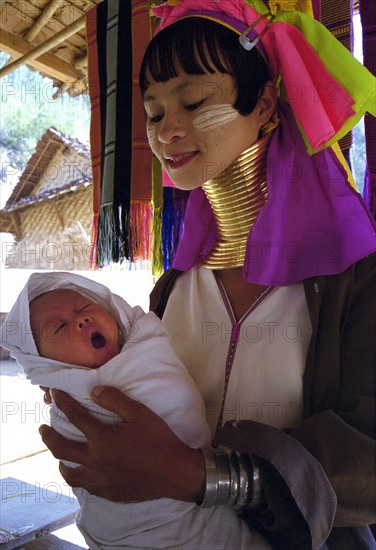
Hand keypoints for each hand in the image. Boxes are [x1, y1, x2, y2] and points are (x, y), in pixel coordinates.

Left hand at [39, 386, 204, 502]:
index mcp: (102, 439)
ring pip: (70, 473)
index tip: (54, 394)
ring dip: (60, 460)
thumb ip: (115, 400)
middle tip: (42, 429)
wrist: (175, 473)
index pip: (76, 417)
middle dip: (48, 436)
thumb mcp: (140, 413)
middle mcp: (95, 460)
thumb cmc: (159, 440)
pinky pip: (84, 486)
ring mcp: (100, 479)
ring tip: (59, 454)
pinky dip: (77, 477)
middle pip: (62, 448)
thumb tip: (95, 391)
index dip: (63, 403)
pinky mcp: (108, 492)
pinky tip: (81, 473)